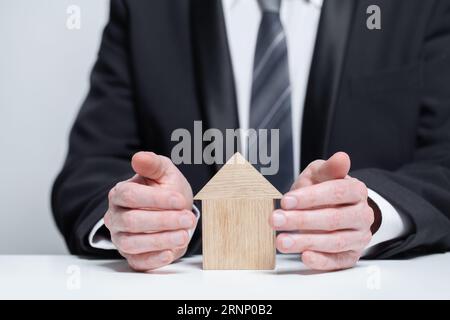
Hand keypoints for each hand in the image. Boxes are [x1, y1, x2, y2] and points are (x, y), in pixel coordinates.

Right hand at [104, 152, 195, 271]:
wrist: (174, 212)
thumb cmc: (167, 191)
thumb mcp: (164, 173)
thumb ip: (153, 164)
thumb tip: (139, 157)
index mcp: (120, 193)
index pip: (130, 196)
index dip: (155, 199)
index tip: (179, 201)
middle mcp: (116, 217)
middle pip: (131, 221)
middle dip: (163, 221)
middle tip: (187, 219)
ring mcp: (121, 238)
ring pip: (133, 243)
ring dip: (161, 240)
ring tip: (183, 235)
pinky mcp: (131, 255)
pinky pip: (137, 262)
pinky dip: (154, 259)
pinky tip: (170, 252)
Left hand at [270, 152, 373, 270]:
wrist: (330, 208)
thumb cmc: (321, 190)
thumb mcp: (319, 175)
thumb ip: (328, 168)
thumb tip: (342, 157)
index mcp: (356, 191)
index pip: (337, 192)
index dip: (310, 197)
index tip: (286, 200)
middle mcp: (362, 215)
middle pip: (333, 219)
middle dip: (301, 220)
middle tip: (276, 220)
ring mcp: (358, 237)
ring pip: (334, 242)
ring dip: (305, 242)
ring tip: (282, 241)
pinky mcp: (350, 256)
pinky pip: (338, 262)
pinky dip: (321, 261)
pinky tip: (304, 257)